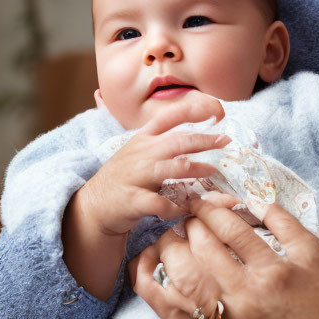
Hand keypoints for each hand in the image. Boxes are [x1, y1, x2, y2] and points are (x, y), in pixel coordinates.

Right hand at [76, 92, 229, 237]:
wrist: (93, 206)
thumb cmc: (124, 178)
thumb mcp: (139, 152)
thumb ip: (163, 143)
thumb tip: (197, 137)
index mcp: (144, 139)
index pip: (169, 116)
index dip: (194, 110)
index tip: (218, 110)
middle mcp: (141, 153)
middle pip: (177, 141)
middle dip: (204, 140)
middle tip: (225, 141)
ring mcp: (136, 176)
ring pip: (171, 168)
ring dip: (195, 169)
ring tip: (213, 171)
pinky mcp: (133, 200)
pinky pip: (160, 202)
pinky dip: (176, 206)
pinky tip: (187, 208)